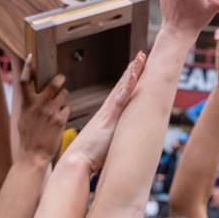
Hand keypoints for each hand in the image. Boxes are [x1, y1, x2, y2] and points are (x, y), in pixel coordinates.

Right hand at [12, 55, 69, 167]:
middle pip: (53, 83)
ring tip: (59, 104)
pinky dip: (65, 112)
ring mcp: (51, 111)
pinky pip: (67, 108)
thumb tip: (32, 95)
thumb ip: (29, 105)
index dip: (27, 67)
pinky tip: (60, 120)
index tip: (30, 57)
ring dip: (64, 97)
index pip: (24, 80)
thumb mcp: (23, 118)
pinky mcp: (60, 119)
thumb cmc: (28, 137)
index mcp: (27, 103)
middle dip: (60, 79)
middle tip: (61, 79)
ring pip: (64, 95)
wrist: (33, 155)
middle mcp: (39, 104)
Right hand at [65, 52, 145, 172]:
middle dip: (132, 70)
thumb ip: (109, 141)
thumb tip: (115, 144)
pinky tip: (135, 74)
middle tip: (141, 55)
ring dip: (132, 71)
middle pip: (122, 86)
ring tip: (141, 57)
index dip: (127, 81)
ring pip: (123, 88)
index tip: (134, 69)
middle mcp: (108, 111)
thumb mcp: (103, 146)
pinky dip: (128, 85)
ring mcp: (109, 113)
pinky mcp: (110, 118)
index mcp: (107, 117)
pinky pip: (121, 99)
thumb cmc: (88, 157)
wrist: (76, 162)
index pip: (120, 95)